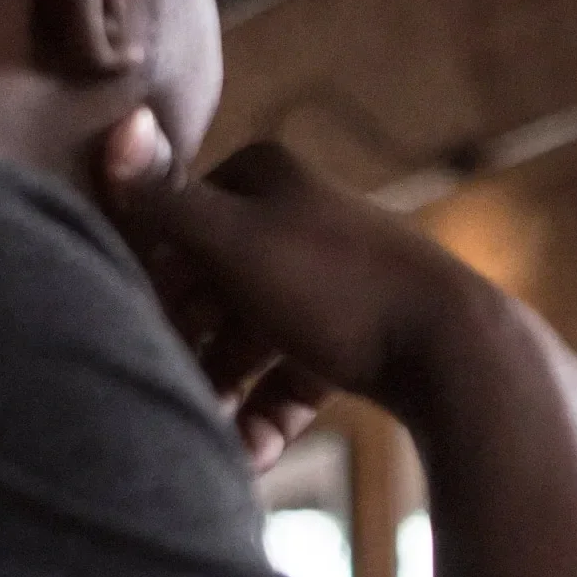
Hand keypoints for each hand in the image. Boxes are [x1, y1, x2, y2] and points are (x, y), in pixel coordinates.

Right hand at [99, 114, 504, 451]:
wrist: (457, 351)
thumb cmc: (338, 289)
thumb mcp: (235, 241)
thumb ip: (165, 199)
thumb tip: (118, 120)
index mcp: (264, 178)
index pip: (174, 225)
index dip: (145, 283)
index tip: (125, 334)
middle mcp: (297, 219)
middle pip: (209, 290)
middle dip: (182, 349)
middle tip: (162, 397)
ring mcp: (328, 283)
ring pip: (249, 342)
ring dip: (219, 394)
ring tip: (206, 440)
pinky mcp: (355, 340)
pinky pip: (293, 378)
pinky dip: (268, 415)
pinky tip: (252, 456)